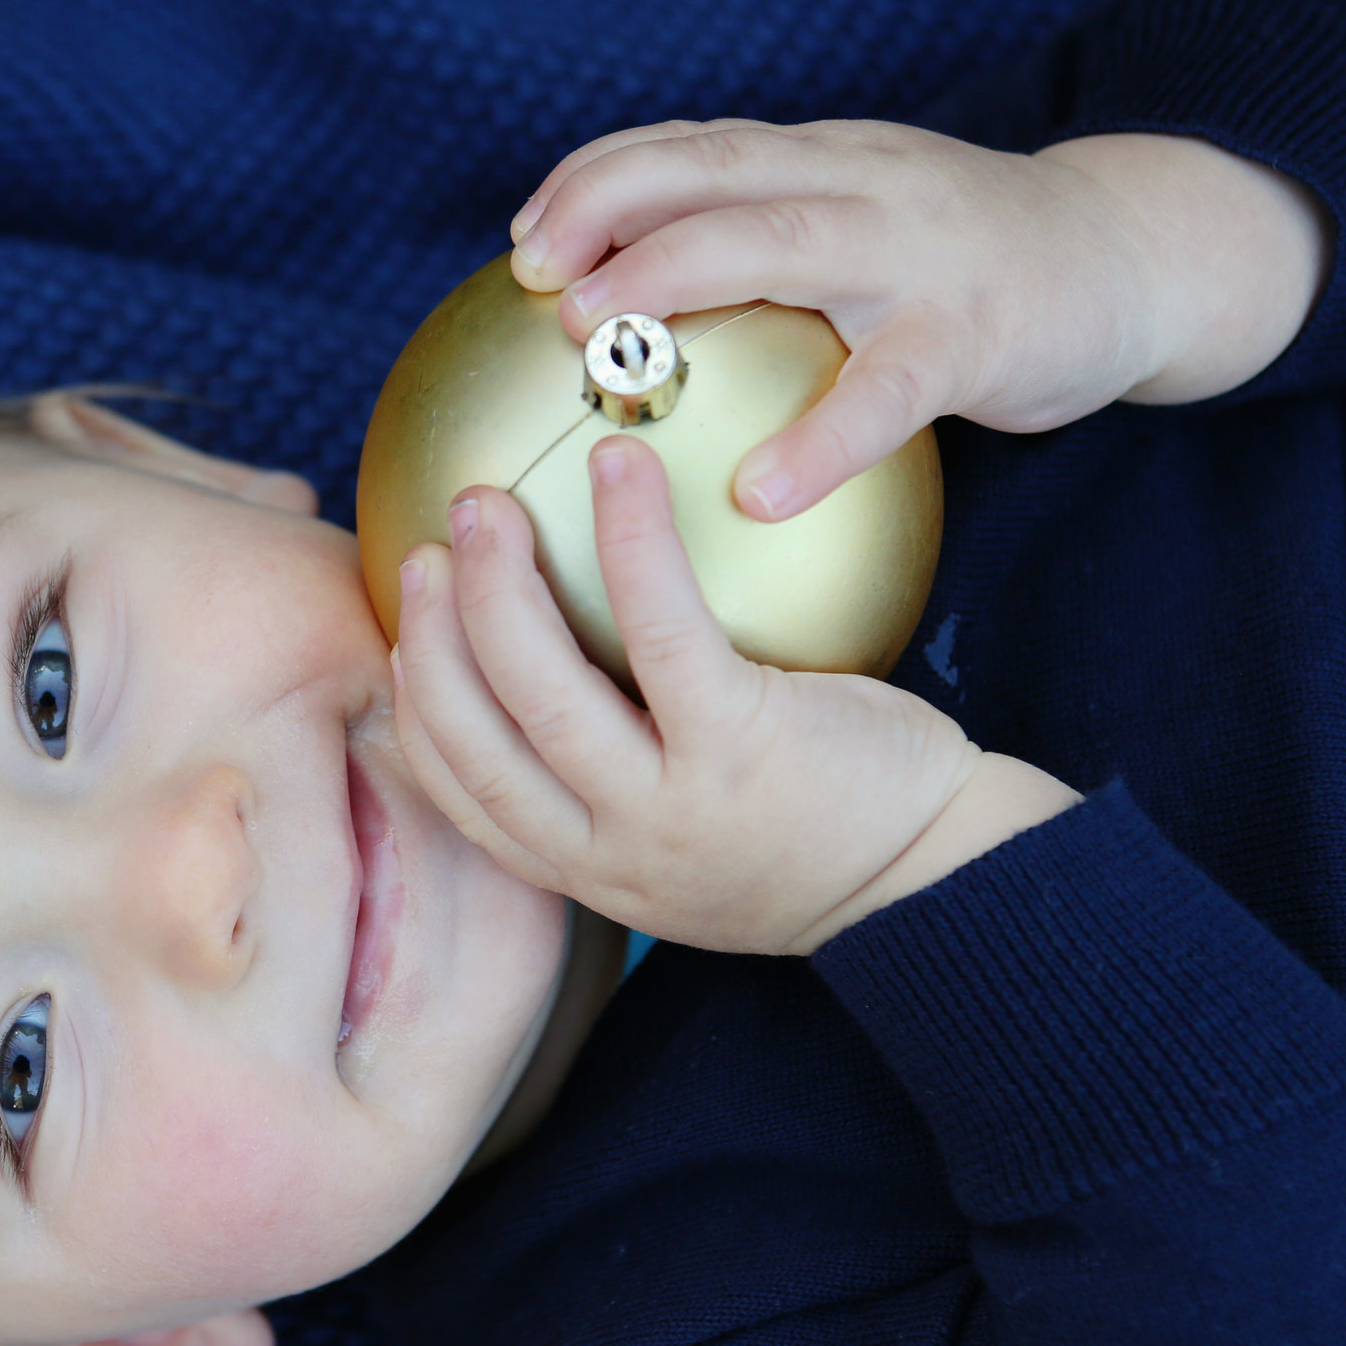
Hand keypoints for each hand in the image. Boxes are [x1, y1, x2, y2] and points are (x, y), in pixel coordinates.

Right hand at [388, 433, 1079, 954]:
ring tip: (486, 501)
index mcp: (592, 871)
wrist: (942, 878)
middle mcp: (613, 853)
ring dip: (497, 584)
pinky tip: (618, 466)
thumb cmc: (824, 830)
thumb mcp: (699, 838)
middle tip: (430, 542)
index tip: (403, 632)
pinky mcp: (739, 745)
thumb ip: (630, 777)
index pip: (461, 794)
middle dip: (435, 633)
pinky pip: (660, 625)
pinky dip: (628, 537)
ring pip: (541, 688)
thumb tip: (577, 663)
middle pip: (477, 736)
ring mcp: (670, 807)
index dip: (416, 706)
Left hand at [505, 119, 1330, 522]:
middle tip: (535, 278)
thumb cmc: (970, 271)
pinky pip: (889, 386)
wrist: (1134, 257)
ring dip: (674, 277)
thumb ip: (770, 252)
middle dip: (609, 210)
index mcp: (821, 162)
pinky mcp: (979, 330)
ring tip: (598, 342)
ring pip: (781, 243)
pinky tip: (762, 492)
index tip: (520, 235)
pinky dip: (822, 437)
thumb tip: (629, 325)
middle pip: (712, 171)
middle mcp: (858, 182)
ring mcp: (918, 248)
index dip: (597, 176)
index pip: (690, 144)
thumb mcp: (864, 231)